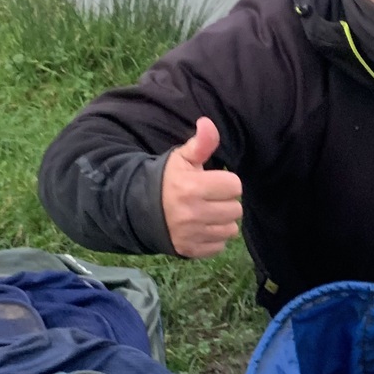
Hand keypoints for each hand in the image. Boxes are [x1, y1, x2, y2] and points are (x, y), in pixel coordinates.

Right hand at [161, 117, 242, 256]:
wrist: (137, 208)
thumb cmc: (166, 180)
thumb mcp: (181, 159)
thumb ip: (200, 144)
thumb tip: (207, 123)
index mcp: (192, 187)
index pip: (234, 186)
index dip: (226, 182)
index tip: (213, 182)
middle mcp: (193, 213)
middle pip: (236, 209)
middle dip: (225, 202)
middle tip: (209, 198)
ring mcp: (192, 234)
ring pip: (231, 229)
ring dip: (222, 221)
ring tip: (207, 213)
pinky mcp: (190, 250)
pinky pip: (219, 246)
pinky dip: (213, 238)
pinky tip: (201, 228)